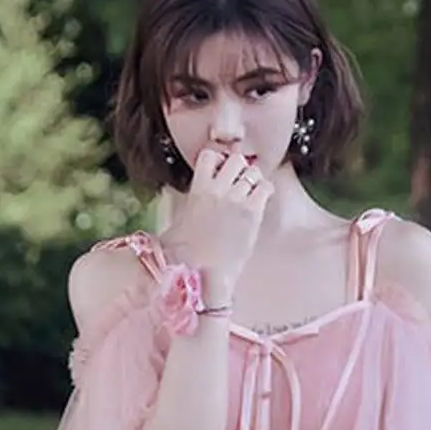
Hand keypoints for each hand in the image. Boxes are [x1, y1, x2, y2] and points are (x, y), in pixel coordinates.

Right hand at [164, 144, 271, 295]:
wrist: (205, 274)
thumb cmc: (186, 255)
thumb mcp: (172, 226)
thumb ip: (173, 209)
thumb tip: (164, 204)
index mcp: (197, 189)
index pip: (208, 155)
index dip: (217, 159)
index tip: (220, 169)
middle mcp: (217, 190)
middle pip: (235, 160)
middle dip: (240, 168)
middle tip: (240, 181)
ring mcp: (236, 200)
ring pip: (253, 172)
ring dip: (254, 180)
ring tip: (251, 191)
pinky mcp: (252, 213)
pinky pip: (266, 187)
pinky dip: (266, 190)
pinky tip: (261, 199)